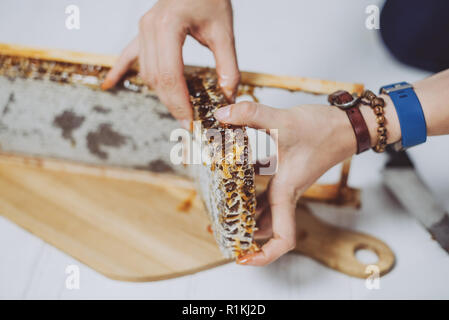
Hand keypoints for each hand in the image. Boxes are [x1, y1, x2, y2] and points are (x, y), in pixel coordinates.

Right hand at [102, 0, 239, 128]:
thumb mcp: (224, 32)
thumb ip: (228, 66)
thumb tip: (228, 96)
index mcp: (168, 26)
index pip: (169, 75)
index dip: (178, 102)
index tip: (190, 120)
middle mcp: (149, 28)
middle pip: (156, 78)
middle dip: (172, 103)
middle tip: (188, 122)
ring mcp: (142, 29)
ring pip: (146, 72)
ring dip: (161, 93)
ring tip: (179, 110)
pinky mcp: (143, 31)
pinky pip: (128, 54)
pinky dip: (121, 70)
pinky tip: (109, 84)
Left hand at [214, 99, 400, 264]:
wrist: (347, 125)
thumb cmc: (324, 131)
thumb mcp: (284, 121)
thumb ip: (251, 114)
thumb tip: (221, 114)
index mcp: (286, 191)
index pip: (282, 238)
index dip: (264, 255)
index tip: (242, 258)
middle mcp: (286, 192)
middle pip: (265, 228)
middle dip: (244, 235)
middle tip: (219, 232)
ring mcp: (286, 184)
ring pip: (264, 210)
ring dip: (246, 214)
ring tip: (221, 211)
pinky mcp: (286, 172)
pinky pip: (264, 190)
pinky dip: (249, 189)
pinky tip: (232, 176)